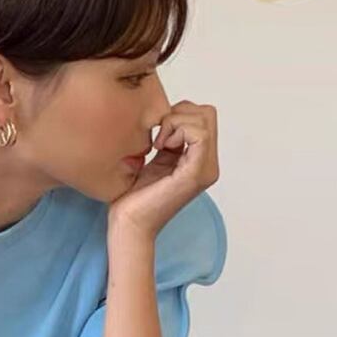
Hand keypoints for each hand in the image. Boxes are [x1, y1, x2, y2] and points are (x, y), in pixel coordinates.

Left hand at [108, 100, 219, 237]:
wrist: (128, 223)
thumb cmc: (134, 198)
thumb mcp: (153, 161)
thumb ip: (167, 142)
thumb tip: (164, 117)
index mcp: (199, 160)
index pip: (203, 116)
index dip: (178, 113)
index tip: (156, 132)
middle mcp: (208, 164)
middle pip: (207, 114)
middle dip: (179, 114)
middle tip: (158, 136)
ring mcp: (205, 169)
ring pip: (204, 121)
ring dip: (176, 123)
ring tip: (158, 144)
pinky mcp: (196, 173)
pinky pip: (199, 135)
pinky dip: (178, 131)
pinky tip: (160, 148)